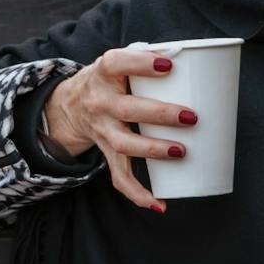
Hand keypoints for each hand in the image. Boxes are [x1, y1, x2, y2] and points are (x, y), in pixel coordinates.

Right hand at [42, 48, 198, 213]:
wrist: (69, 105)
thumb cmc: (109, 80)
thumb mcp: (118, 62)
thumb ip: (147, 59)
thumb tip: (194, 60)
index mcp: (104, 73)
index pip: (117, 63)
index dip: (140, 63)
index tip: (167, 65)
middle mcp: (99, 102)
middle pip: (127, 109)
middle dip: (160, 114)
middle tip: (191, 116)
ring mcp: (102, 129)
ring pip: (124, 144)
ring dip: (153, 150)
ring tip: (181, 151)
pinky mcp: (106, 151)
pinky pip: (119, 176)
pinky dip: (137, 193)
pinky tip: (159, 204)